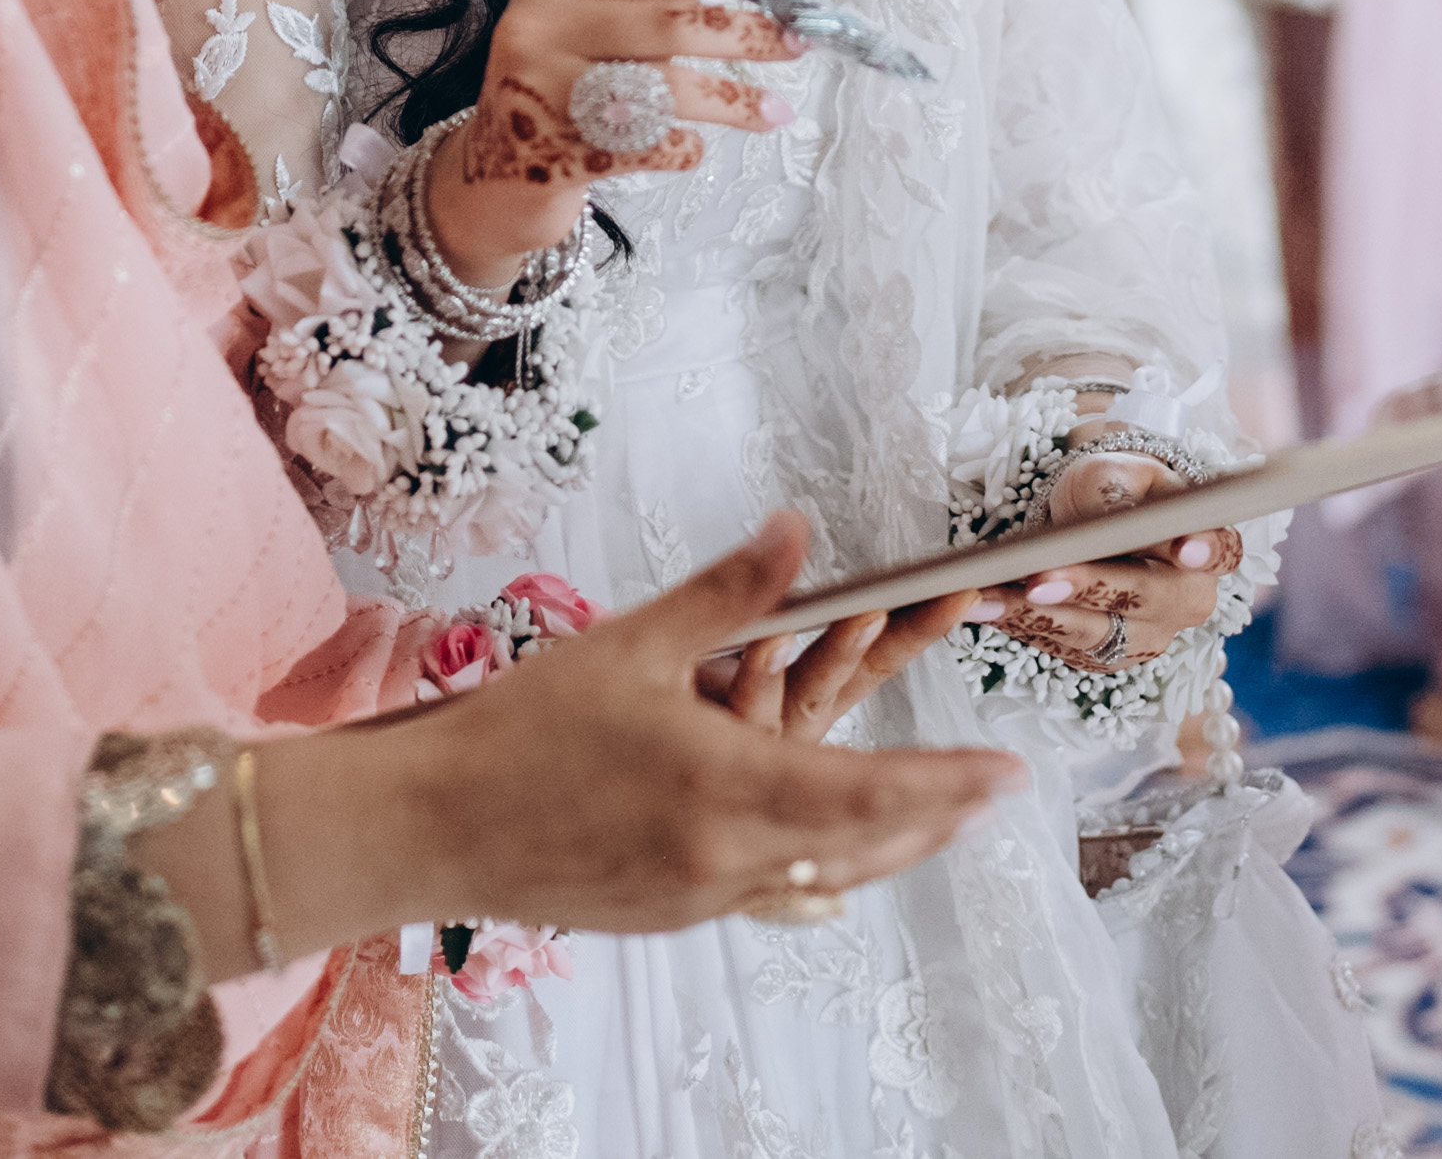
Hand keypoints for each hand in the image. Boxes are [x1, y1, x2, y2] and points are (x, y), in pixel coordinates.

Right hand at [381, 518, 1022, 931]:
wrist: (433, 827)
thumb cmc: (520, 732)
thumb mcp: (631, 644)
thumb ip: (728, 592)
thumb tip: (797, 528)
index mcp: (724, 788)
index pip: (870, 793)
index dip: (949, 784)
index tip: (1007, 773)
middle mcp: (724, 859)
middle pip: (863, 848)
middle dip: (937, 818)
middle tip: (991, 793)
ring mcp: (699, 897)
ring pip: (825, 880)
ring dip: (889, 848)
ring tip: (935, 820)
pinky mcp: (671, 913)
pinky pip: (773, 898)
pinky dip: (822, 872)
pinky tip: (833, 859)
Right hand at [433, 0, 818, 286]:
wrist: (496, 171)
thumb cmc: (571, 69)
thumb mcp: (612, 3)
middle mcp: (546, 25)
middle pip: (669, 22)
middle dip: (749, 33)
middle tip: (803, 41)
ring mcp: (546, 92)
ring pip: (665, 91)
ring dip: (734, 101)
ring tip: (776, 112)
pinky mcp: (556, 153)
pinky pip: (649, 146)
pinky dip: (684, 148)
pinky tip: (692, 147)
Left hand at [1000, 448, 1237, 674]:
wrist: (1096, 520)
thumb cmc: (1115, 489)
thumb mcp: (1115, 473)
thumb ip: (1116, 493)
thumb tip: (1110, 517)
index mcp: (1206, 547)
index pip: (1220, 550)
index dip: (1204, 549)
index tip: (1184, 549)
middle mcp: (1187, 600)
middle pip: (1145, 598)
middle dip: (1089, 588)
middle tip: (1039, 579)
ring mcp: (1148, 636)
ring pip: (1096, 632)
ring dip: (1035, 615)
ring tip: (984, 596)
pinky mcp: (1107, 657)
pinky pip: (1062, 647)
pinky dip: (1020, 626)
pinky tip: (983, 608)